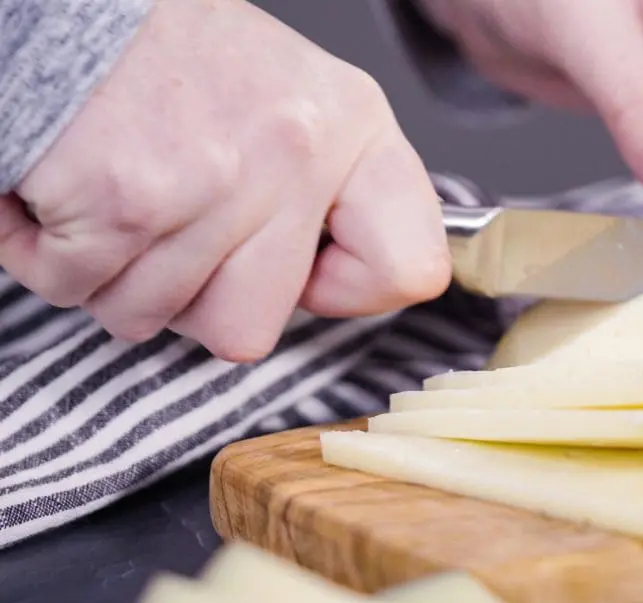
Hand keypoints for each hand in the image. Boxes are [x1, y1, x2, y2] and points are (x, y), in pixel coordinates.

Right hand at [0, 0, 450, 361]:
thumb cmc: (185, 57)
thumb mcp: (300, 100)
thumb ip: (334, 191)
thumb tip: (343, 280)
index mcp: (353, 128)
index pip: (410, 268)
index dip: (346, 290)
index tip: (309, 268)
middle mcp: (294, 155)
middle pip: (250, 329)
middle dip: (195, 300)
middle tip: (176, 228)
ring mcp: (209, 183)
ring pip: (154, 317)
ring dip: (118, 277)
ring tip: (119, 199)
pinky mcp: (120, 200)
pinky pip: (78, 288)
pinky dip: (56, 258)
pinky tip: (71, 197)